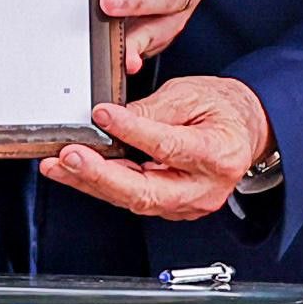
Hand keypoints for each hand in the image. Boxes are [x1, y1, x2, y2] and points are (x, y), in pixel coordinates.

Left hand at [39, 74, 271, 221]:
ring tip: (59, 165)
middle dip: (101, 175)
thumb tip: (113, 120)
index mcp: (218, 154)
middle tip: (70, 156)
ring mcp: (187, 204)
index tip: (102, 116)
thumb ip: (154, 110)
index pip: (168, 147)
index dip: (133, 131)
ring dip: (92, 182)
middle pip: (146, 192)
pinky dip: (103, 185)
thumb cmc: (223, 111)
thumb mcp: (192, 95)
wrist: (242, 131)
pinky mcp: (171, 208)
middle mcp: (204, 188)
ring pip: (133, 200)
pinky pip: (132, 199)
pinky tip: (78, 172)